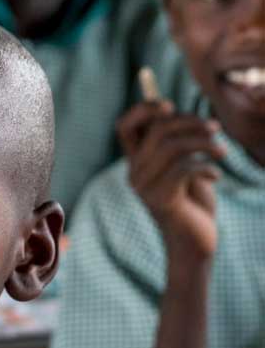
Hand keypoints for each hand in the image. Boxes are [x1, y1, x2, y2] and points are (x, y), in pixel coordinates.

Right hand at [117, 102, 225, 262]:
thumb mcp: (184, 164)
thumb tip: (174, 112)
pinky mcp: (161, 200)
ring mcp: (145, 188)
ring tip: (222, 153)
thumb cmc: (193, 201)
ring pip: (173, 146)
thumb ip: (176, 141)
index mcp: (137, 162)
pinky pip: (183, 168)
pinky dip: (206, 167)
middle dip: (191, 122)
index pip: (124, 127)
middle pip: (157, 130)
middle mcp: (135, 174)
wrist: (194, 242)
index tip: (169, 106)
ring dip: (205, 143)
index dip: (143, 110)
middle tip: (216, 128)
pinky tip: (216, 176)